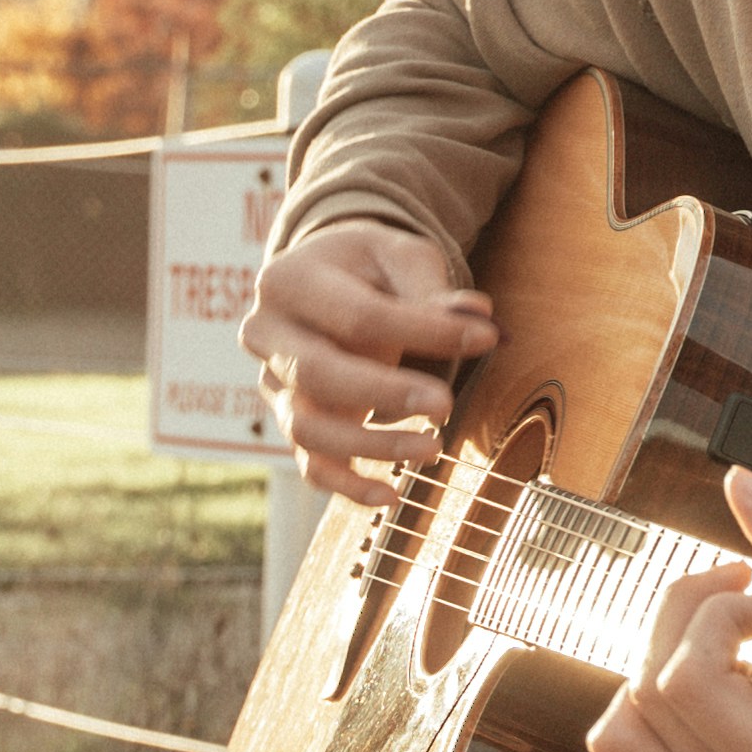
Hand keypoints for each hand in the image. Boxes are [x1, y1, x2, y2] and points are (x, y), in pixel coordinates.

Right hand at [242, 223, 495, 508]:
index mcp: (287, 280)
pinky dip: (346, 485)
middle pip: (317, 374)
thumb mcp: (399, 256)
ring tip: (432, 449)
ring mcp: (272, 383)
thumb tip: (476, 315)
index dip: (423, 330)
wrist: (326, 279)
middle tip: (445, 405)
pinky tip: (392, 495)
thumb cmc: (369, 267)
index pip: (358, 316)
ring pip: (308, 428)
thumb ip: (431, 287)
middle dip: (385, 393)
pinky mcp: (290, 419)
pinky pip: (308, 463)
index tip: (485, 338)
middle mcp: (266, 334)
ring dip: (371, 444)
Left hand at [579, 469, 751, 751]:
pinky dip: (666, 700)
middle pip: (647, 695)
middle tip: (749, 593)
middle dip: (689, 618)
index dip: (723, 610)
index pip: (689, 680)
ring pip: (626, 729)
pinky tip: (727, 674)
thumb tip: (744, 483)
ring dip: (666, 659)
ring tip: (731, 635)